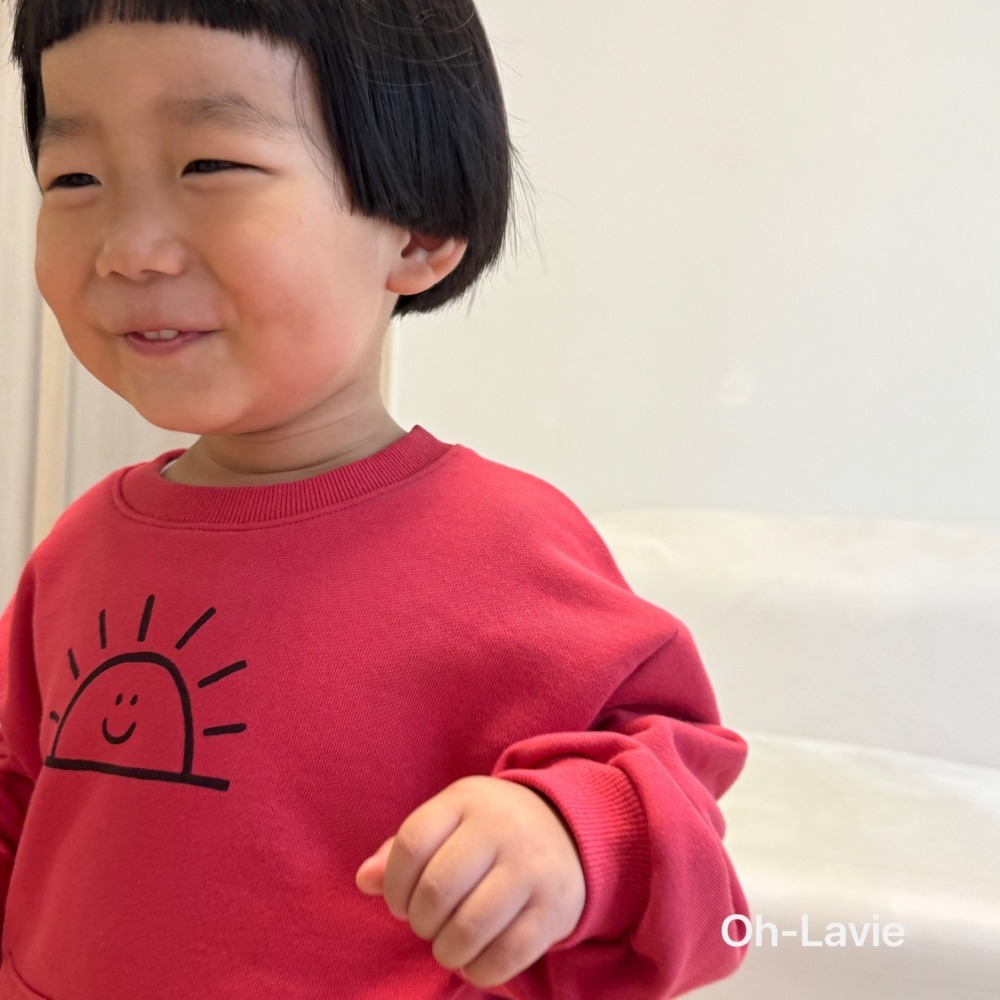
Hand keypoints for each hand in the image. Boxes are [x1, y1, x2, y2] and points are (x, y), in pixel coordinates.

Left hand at [355, 775, 585, 988]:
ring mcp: (532, 868)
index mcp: (467, 801)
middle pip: (437, 889)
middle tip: (427, 925)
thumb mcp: (449, 821)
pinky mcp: (555, 908)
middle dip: (420, 922)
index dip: (394, 885)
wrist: (569, 829)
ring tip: (448, 946)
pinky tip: (476, 960)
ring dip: (446, 951)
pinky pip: (506, 955)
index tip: (400, 902)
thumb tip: (365, 881)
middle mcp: (501, 829)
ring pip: (469, 928)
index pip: (412, 843)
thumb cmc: (489, 831)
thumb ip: (403, 850)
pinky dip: (480, 970)